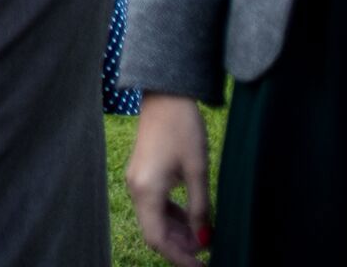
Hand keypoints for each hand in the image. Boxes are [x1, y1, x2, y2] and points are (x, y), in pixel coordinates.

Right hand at [125, 93, 214, 264]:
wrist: (166, 96)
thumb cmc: (183, 129)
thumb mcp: (197, 171)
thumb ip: (200, 209)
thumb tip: (204, 240)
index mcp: (146, 190)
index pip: (157, 239)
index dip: (180, 258)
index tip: (203, 266)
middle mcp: (136, 188)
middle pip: (154, 232)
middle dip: (181, 246)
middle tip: (210, 250)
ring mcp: (137, 180)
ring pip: (154, 219)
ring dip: (177, 232)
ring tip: (206, 235)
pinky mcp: (142, 174)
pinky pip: (154, 205)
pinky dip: (172, 216)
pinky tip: (192, 216)